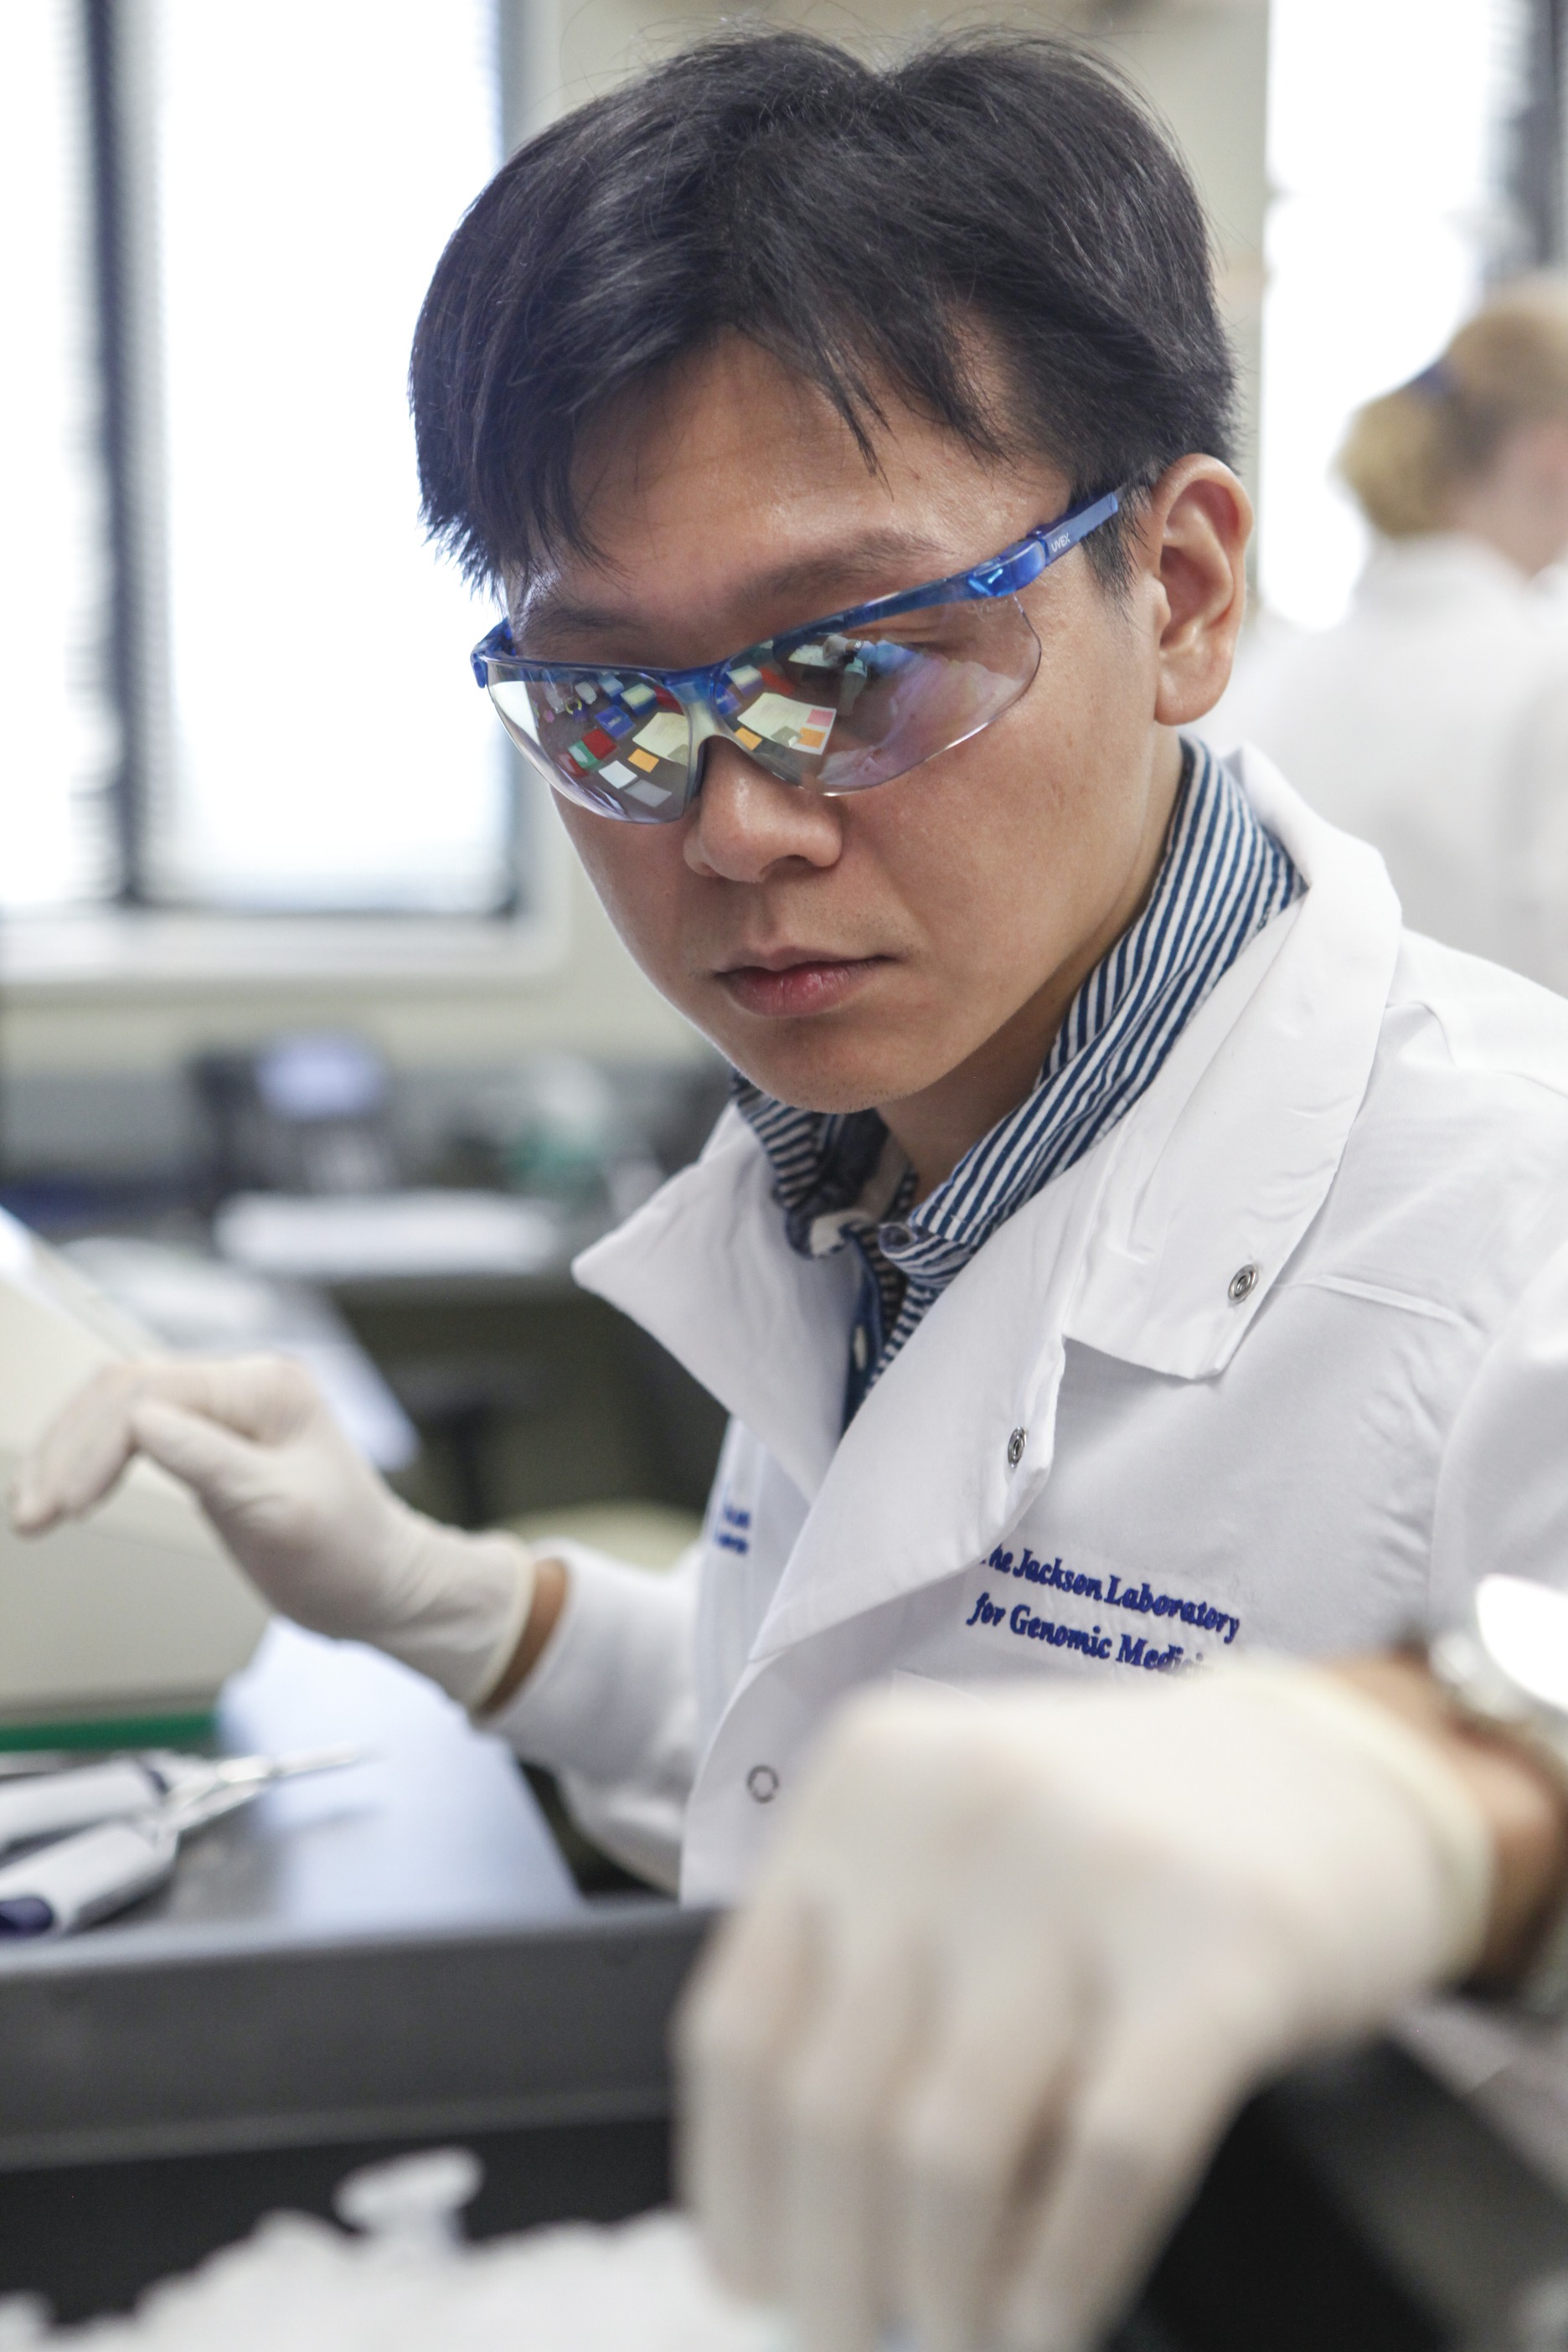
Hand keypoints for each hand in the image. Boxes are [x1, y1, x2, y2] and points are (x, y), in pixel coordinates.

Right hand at [10, 1355, 533, 1707]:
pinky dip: (92, 1460)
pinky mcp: (210, 1442)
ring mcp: (224, 1411)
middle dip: (67, 1448)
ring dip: (70, 1452)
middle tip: (33, 1514)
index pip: (146, 1396)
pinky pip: (132, 1433)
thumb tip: (141, 1424)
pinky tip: (71, 1494)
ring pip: (118, 1407)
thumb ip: (210, 1462)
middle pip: (122, 1390)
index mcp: (265, 1387)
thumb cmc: (348, 1557)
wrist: (381, 1586)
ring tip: (37, 1510)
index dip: (92, 1450)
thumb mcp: (280, 1513)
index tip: (64, 1509)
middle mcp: (243, 1385)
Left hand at [677, 1666, 1491, 2351]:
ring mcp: (1088, 1875)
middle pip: (831, 2107)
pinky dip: (1063, 2278)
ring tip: (960, 2334)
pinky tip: (1052, 2323)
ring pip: (948, 2154)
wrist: (1332, 1773)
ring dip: (941, 2294)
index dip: (733, 2189)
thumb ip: (864, 1987)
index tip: (748, 2279)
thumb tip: (786, 2222)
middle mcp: (956, 1814)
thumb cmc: (1114, 1842)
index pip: (737, 2028)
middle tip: (847, 2338)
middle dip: (829, 2270)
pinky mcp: (1220, 1954)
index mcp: (866, 1785)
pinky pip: (1108, 2162)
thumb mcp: (952, 1851)